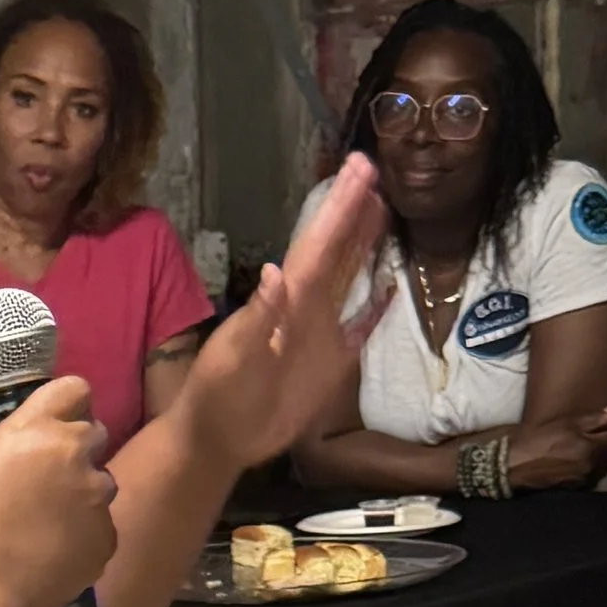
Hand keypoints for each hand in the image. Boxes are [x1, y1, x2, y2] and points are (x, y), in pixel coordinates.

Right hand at [0, 373, 116, 606]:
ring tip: (50, 529)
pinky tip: (55, 557)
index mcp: (37, 428)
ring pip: (101, 484)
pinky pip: (102, 527)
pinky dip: (85, 538)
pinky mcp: (107, 537)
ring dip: (84, 497)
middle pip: (94, 435)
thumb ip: (20, 445)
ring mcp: (97, 496)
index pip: (75, 390)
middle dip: (77, 453)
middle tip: (48, 486)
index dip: (68, 408)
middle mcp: (76, 452)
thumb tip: (38, 447)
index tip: (56, 428)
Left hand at [180, 156, 392, 473]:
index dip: (339, 208)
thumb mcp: (233, 357)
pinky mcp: (329, 364)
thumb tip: (277, 273)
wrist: (218, 438)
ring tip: (381, 208)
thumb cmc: (218, 396)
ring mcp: (319, 333)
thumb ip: (258, 318)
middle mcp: (305, 308)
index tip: (359, 168)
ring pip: (347, 279)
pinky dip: (374, 309)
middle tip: (372, 169)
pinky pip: (358, 329)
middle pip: (335, 251)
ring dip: (363, 245)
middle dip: (353, 211)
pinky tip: (389, 289)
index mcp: (284, 301)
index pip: (318, 245)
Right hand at [508, 405, 606, 488]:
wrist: (513, 465)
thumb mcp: (565, 423)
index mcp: (590, 448)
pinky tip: (582, 460)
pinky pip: (592, 476)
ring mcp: (583, 479)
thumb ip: (593, 419)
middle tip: (603, 431)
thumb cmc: (536, 439)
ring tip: (593, 446)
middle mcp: (591, 466)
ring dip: (603, 456)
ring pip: (604, 466)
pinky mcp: (574, 487)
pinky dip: (593, 467)